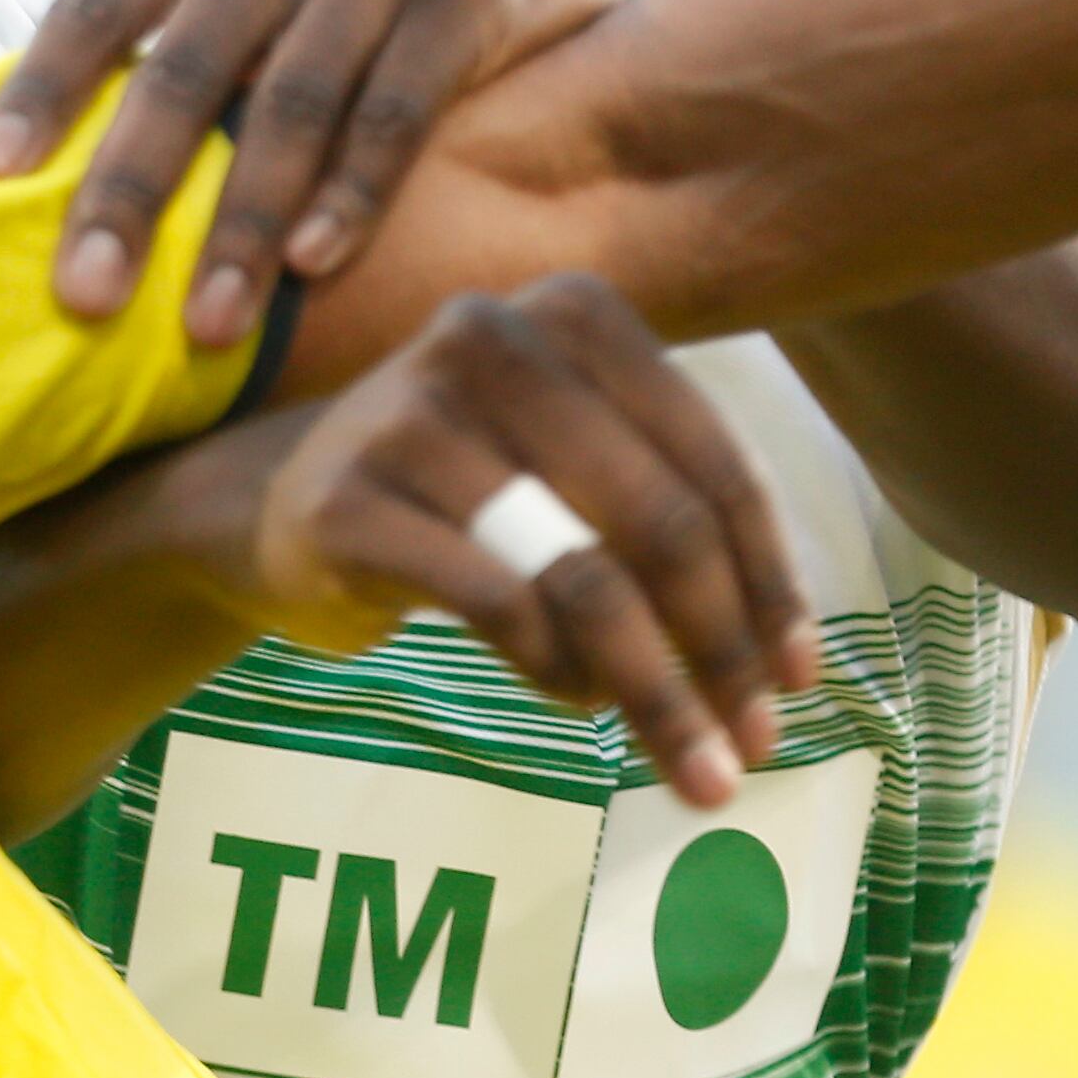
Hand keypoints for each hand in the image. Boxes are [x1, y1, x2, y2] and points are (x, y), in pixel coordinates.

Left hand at [0, 0, 667, 342]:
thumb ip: (168, 56)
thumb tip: (32, 190)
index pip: (98, 2)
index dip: (42, 88)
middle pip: (186, 67)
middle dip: (130, 189)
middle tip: (84, 295)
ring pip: (293, 100)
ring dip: (244, 221)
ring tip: (209, 324)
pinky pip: (398, 107)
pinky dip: (352, 192)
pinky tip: (312, 264)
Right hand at [239, 274, 815, 806]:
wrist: (278, 499)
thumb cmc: (468, 488)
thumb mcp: (576, 463)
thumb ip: (673, 516)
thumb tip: (788, 663)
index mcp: (575, 311)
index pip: (712, 461)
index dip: (770, 580)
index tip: (799, 678)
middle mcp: (493, 336)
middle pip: (659, 521)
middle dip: (722, 650)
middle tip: (755, 746)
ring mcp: (410, 413)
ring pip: (583, 576)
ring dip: (654, 690)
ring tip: (693, 766)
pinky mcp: (346, 499)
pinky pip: (495, 606)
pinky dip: (555, 670)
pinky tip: (576, 701)